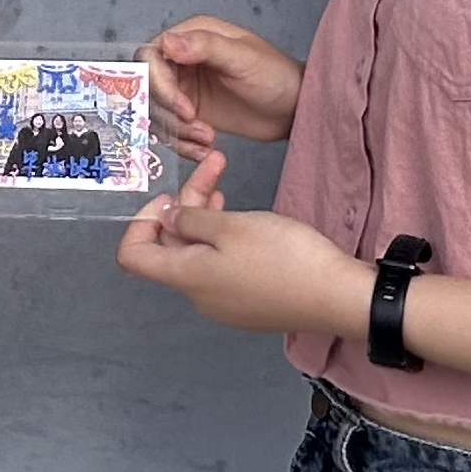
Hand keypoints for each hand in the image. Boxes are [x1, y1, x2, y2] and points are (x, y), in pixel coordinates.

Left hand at [117, 152, 366, 339]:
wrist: (337, 297)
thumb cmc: (284, 258)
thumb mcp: (232, 225)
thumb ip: (192, 219)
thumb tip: (167, 220)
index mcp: (186, 277)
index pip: (133, 256)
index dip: (140, 222)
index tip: (167, 198)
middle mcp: (199, 296)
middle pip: (172, 247)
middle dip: (186, 205)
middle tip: (212, 168)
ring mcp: (226, 303)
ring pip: (200, 253)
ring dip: (208, 217)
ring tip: (225, 185)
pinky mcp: (250, 303)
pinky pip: (223, 267)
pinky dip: (225, 239)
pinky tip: (246, 220)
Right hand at [145, 16, 302, 153]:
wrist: (293, 109)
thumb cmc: (276, 76)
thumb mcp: (242, 58)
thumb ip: (204, 46)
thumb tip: (168, 41)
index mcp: (192, 36)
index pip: (150, 56)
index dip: (158, 84)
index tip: (184, 107)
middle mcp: (182, 60)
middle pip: (147, 88)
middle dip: (168, 112)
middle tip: (196, 125)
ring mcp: (184, 88)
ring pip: (155, 113)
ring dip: (176, 132)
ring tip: (207, 139)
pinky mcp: (189, 113)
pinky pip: (169, 130)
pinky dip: (182, 144)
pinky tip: (204, 149)